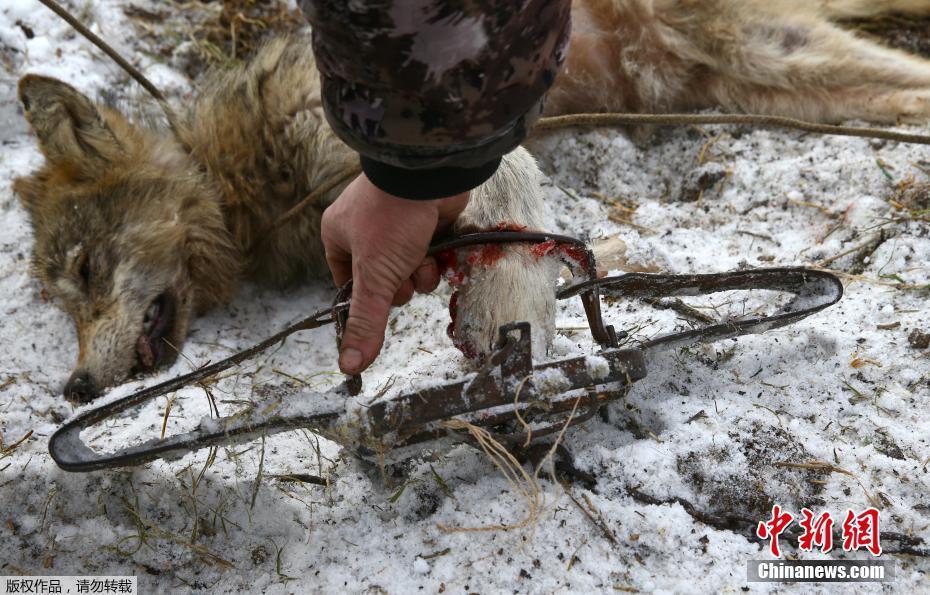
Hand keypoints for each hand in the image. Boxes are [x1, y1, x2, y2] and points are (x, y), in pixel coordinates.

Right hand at [322, 173, 468, 373]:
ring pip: (409, 270)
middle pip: (383, 281)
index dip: (367, 300)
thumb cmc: (391, 219)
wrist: (429, 175)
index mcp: (338, 236)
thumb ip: (365, 322)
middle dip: (399, 285)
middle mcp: (364, 229)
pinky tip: (439, 249)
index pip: (348, 284)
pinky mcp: (425, 220)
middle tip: (402, 274)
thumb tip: (349, 367)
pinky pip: (428, 253)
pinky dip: (435, 257)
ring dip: (420, 273)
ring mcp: (396, 224)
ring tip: (423, 258)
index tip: (381, 304)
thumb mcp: (374, 277)